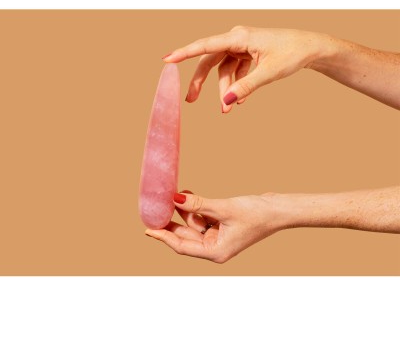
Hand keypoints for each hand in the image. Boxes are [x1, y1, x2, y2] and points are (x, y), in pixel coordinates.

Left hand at [145, 190, 289, 262]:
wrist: (278, 209)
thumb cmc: (257, 214)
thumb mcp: (223, 209)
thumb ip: (199, 205)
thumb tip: (175, 199)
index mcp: (216, 251)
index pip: (182, 247)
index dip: (164, 237)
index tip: (149, 229)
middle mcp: (216, 246)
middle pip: (186, 235)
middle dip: (171, 221)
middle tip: (156, 208)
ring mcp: (219, 235)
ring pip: (193, 224)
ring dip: (184, 210)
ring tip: (173, 194)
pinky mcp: (222, 225)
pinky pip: (203, 217)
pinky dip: (195, 207)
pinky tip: (187, 195)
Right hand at [163, 26, 334, 111]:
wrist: (311, 48)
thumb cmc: (293, 53)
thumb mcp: (269, 72)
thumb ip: (246, 87)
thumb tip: (227, 102)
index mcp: (239, 37)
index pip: (205, 45)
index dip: (184, 53)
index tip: (167, 60)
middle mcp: (237, 39)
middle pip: (210, 61)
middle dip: (201, 82)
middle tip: (190, 100)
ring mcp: (242, 46)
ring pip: (223, 70)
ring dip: (224, 90)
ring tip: (227, 110)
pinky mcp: (248, 54)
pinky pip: (235, 71)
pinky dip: (235, 85)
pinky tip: (238, 100)